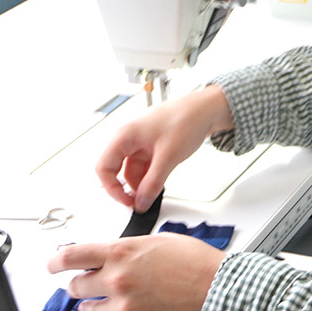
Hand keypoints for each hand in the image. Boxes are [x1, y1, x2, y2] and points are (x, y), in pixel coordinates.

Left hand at [47, 233, 224, 310]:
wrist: (216, 290)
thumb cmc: (195, 263)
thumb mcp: (159, 241)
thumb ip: (130, 248)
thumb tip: (116, 254)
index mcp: (121, 252)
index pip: (72, 256)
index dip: (56, 261)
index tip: (52, 265)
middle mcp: (117, 278)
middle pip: (76, 285)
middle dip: (79, 284)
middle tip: (85, 284)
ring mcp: (123, 304)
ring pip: (88, 309)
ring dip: (93, 304)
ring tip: (106, 301)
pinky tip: (129, 309)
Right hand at [97, 84, 234, 211]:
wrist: (207, 108)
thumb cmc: (187, 119)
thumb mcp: (168, 157)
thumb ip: (153, 183)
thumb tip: (142, 202)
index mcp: (125, 135)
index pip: (104, 167)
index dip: (112, 188)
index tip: (127, 201)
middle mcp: (130, 137)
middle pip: (117, 169)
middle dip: (127, 187)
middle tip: (140, 202)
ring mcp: (142, 141)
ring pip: (132, 169)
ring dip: (140, 183)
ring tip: (154, 193)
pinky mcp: (153, 144)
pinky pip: (145, 165)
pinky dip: (150, 176)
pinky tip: (159, 184)